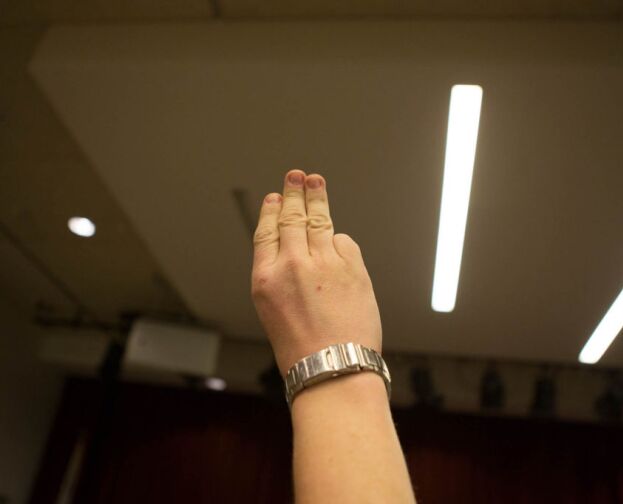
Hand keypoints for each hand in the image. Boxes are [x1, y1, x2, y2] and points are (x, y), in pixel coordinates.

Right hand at [251, 170, 382, 375]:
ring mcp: (324, 263)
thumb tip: (300, 247)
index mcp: (266, 278)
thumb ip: (283, 276)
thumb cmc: (303, 349)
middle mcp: (293, 265)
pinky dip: (340, 242)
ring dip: (317, 197)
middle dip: (294, 193)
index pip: (266, 232)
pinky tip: (337, 243)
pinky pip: (344, 242)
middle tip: (296, 176)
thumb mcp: (274, 311)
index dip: (270, 211)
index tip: (274, 198)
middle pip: (292, 218)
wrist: (334, 367)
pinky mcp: (352, 267)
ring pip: (319, 220)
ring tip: (316, 181)